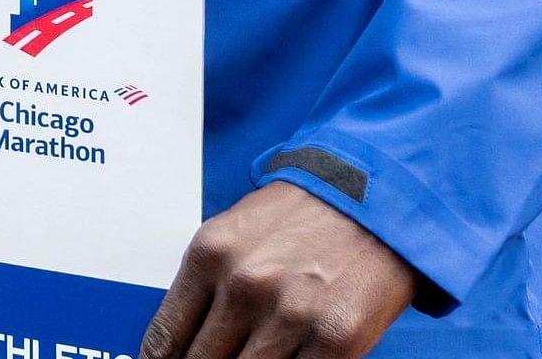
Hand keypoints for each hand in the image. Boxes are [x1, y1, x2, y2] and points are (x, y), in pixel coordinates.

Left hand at [142, 182, 417, 358]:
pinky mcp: (336, 339)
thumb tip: (177, 343)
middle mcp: (246, 285)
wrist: (375, 200)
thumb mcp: (234, 234)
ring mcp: (291, 315)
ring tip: (253, 357)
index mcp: (210, 255)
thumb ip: (205, 286)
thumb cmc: (300, 218)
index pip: (166, 338)